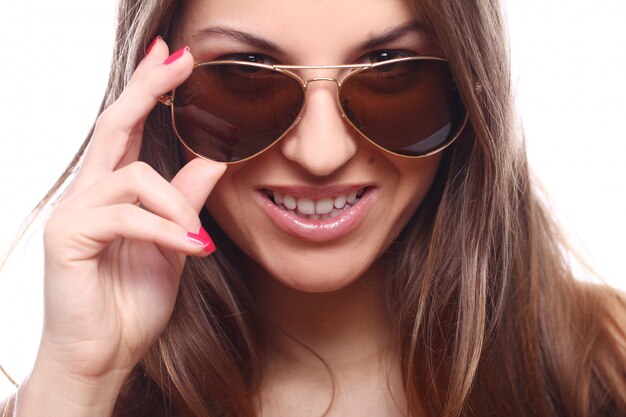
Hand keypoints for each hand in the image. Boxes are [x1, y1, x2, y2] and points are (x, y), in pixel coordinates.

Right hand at [22, 39, 224, 413]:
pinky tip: (190, 250)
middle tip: (177, 58)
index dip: (148, 90)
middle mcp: (88, 194)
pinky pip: (127, 216)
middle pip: (115, 124)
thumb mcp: (173, 245)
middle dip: (148, 87)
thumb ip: (185, 202)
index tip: (171, 57)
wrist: (105, 357)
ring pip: (134, 177)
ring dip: (177, 205)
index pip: (128, 129)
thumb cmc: (132, 304)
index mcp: (113, 193)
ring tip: (195, 240)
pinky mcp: (67, 238)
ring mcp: (73, 214)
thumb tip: (212, 158)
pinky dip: (166, 229)